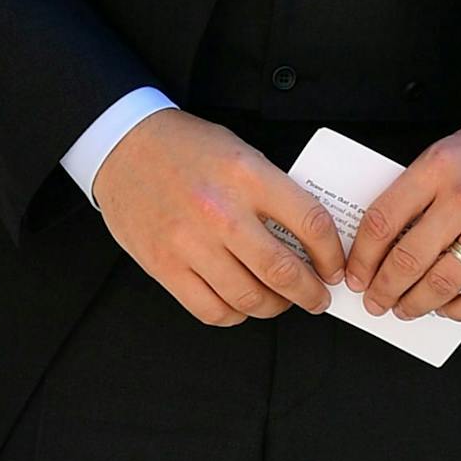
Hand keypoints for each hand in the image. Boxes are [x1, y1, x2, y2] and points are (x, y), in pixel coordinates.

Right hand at [93, 108, 345, 326]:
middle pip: (282, 271)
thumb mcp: (241, 153)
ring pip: (248, 298)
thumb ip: (272, 191)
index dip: (331, 253)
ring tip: (281, 301)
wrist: (125, 146)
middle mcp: (222, 212)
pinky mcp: (164, 267)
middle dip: (310, 293)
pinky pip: (211, 309)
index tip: (335, 266)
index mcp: (248, 176)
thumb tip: (306, 237)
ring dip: (274, 307)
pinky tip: (241, 303)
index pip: (310, 222)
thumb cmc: (187, 147)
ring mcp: (190, 243)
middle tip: (318, 298)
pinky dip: (234, 314)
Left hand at [342, 116, 460, 322]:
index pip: (383, 220)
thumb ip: (424, 186)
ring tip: (407, 309)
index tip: (357, 274)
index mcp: (441, 165)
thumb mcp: (457, 148)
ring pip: (440, 283)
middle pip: (406, 259)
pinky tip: (448, 308)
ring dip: (415, 305)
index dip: (363, 256)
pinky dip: (458, 311)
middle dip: (384, 289)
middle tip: (377, 301)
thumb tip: (388, 237)